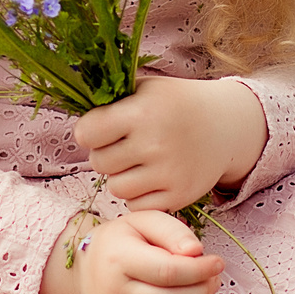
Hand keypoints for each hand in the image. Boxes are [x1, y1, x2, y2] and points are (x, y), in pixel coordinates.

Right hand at [41, 210, 221, 293]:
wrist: (87, 266)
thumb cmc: (123, 241)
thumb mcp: (144, 221)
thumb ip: (172, 231)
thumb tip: (196, 252)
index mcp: (119, 258)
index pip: (169, 271)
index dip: (201, 270)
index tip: (217, 263)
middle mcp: (112, 293)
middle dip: (203, 293)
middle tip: (212, 280)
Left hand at [72, 75, 265, 210]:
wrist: (225, 125)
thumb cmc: (174, 104)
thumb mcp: (144, 88)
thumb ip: (109, 100)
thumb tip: (69, 106)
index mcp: (142, 112)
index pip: (86, 132)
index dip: (91, 130)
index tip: (104, 126)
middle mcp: (155, 143)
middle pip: (98, 162)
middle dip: (105, 153)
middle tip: (125, 143)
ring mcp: (168, 173)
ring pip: (115, 187)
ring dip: (120, 175)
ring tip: (138, 160)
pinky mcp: (179, 196)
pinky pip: (135, 205)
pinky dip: (138, 194)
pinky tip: (151, 176)